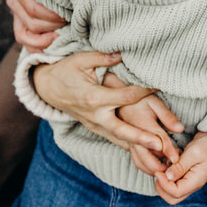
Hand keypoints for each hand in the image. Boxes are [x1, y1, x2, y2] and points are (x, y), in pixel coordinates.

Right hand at [6, 0, 65, 51]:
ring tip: (65, 29)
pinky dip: (37, 47)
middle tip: (71, 19)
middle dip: (54, 22)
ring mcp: (15, 12)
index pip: (32, 5)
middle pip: (32, 20)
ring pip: (28, 32)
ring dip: (48, 35)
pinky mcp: (19, 22)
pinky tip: (52, 45)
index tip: (69, 10)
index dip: (52, 12)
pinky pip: (24, 40)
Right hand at [32, 53, 161, 151]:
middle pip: (121, 129)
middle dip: (140, 137)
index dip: (144, 91)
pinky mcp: (94, 128)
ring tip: (157, 152)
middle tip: (159, 143)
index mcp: (94, 98)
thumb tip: (123, 54)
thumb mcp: (81, 59)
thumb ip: (103, 58)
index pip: (125, 96)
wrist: (46, 88)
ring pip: (118, 139)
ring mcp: (93, 124)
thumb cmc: (65, 71)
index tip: (159, 87)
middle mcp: (95, 115)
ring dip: (137, 146)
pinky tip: (143, 150)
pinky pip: (113, 139)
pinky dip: (128, 144)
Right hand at [112, 82, 182, 174]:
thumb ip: (167, 116)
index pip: (158, 142)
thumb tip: (180, 129)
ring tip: (167, 169)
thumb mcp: (154, 101)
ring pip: (139, 162)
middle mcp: (132, 136)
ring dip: (152, 169)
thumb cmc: (137, 97)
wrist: (114, 94)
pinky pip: (134, 158)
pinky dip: (145, 165)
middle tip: (173, 169)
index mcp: (141, 125)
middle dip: (160, 167)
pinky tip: (155, 164)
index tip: (177, 159)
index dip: (169, 152)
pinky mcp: (124, 143)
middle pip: (146, 159)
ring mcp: (126, 141)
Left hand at [154, 131, 206, 204]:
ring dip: (164, 181)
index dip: (164, 184)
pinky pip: (173, 183)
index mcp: (196, 181)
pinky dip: (167, 175)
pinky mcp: (186, 177)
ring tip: (165, 165)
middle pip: (172, 198)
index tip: (158, 171)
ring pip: (171, 192)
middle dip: (161, 187)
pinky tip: (170, 162)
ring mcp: (189, 182)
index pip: (176, 193)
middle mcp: (192, 185)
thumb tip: (167, 177)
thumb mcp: (193, 153)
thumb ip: (180, 166)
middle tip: (159, 171)